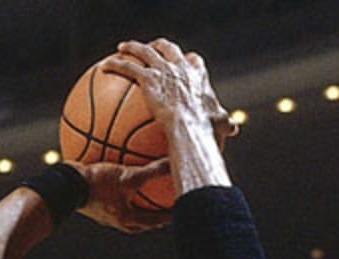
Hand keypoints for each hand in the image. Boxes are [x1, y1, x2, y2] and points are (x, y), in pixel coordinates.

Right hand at [74, 159, 173, 233]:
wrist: (64, 188)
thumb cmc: (96, 185)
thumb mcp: (128, 176)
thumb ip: (153, 171)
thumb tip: (175, 163)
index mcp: (129, 220)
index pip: (158, 220)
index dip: (172, 214)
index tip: (184, 208)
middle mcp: (118, 222)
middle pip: (144, 221)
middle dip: (157, 214)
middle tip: (169, 206)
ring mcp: (106, 215)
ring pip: (129, 211)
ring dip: (140, 204)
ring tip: (148, 194)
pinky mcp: (95, 205)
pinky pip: (115, 198)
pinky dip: (123, 191)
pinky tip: (121, 176)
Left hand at [102, 40, 235, 143]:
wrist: (190, 129)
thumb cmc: (205, 132)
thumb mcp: (220, 127)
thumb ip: (225, 126)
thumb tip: (234, 130)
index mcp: (197, 78)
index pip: (194, 63)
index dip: (188, 62)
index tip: (184, 62)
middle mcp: (180, 69)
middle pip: (169, 50)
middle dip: (160, 47)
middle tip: (152, 49)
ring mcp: (164, 70)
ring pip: (145, 51)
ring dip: (133, 48)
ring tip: (123, 48)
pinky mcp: (149, 78)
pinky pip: (128, 67)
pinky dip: (116, 65)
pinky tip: (104, 67)